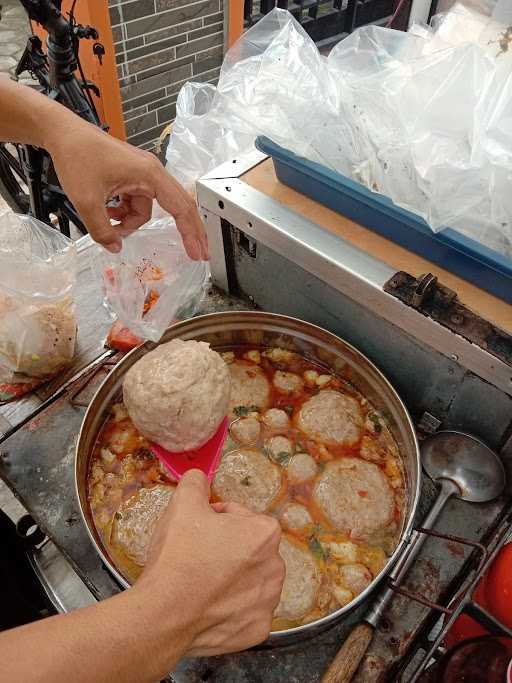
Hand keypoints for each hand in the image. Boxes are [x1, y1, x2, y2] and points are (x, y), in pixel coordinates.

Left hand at [47, 120, 207, 259]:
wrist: (63, 134)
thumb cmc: (78, 156)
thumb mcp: (87, 201)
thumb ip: (102, 230)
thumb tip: (116, 248)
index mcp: (150, 174)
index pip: (180, 208)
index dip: (191, 232)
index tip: (198, 252)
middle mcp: (152, 173)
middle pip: (177, 207)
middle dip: (183, 231)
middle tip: (195, 253)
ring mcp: (143, 174)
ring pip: (147, 210)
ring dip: (131, 222)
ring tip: (109, 222)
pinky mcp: (132, 177)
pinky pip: (136, 203)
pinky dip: (125, 212)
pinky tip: (108, 212)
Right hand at [136, 470, 284, 655]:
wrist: (163, 614)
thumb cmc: (178, 558)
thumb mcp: (183, 503)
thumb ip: (196, 482)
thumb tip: (198, 477)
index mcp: (265, 533)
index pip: (240, 516)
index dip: (216, 519)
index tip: (199, 528)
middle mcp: (275, 567)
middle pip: (248, 548)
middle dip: (227, 548)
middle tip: (198, 554)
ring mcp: (267, 602)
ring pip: (248, 580)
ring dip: (230, 578)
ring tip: (201, 581)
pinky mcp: (256, 630)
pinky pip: (244, 613)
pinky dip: (229, 610)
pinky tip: (208, 606)